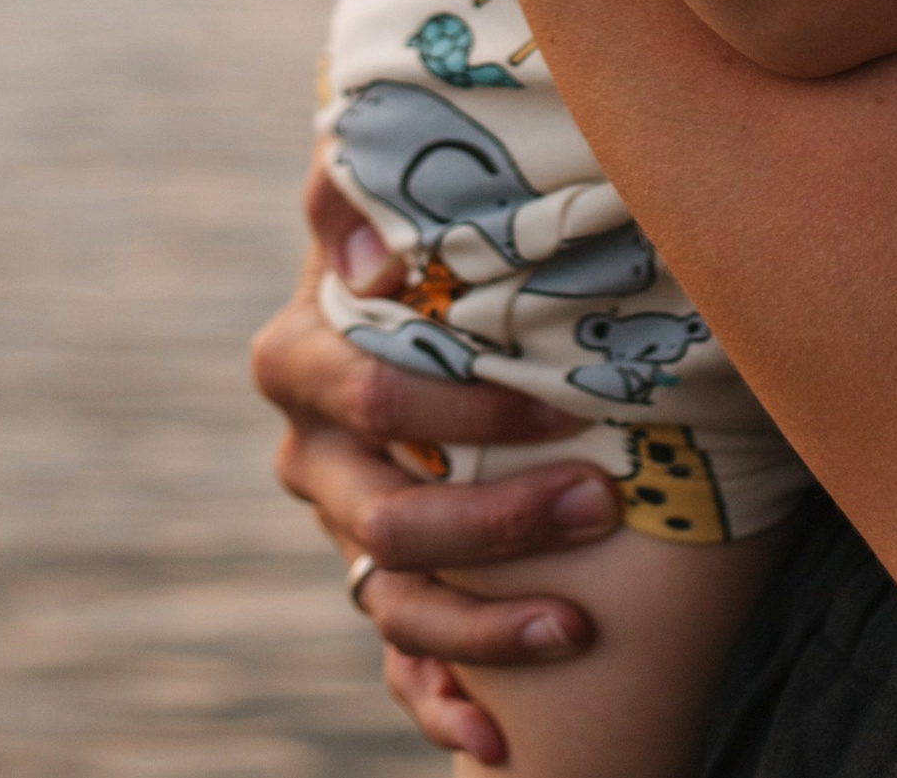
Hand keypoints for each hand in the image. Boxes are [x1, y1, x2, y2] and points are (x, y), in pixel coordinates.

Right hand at [256, 161, 620, 762]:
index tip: (563, 402)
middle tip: (599, 502)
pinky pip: (397, 667)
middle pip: (384, 517)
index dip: (465, 408)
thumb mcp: (382, 175)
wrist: (420, 275)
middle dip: (494, 522)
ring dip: (484, 625)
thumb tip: (380, 266)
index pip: (373, 399)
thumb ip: (357, 185)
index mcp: (297, 359)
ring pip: (394, 603)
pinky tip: (497, 738)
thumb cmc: (421, 222)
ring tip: (574, 625)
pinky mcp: (379, 581)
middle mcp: (310, 456)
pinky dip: (442, 704)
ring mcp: (341, 528)